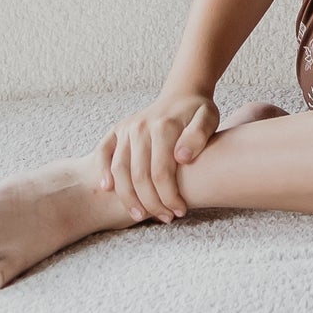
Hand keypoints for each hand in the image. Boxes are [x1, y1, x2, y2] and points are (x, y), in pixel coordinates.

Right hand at [100, 90, 217, 223]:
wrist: (182, 94)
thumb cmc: (198, 112)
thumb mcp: (209, 118)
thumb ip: (199, 136)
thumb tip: (181, 157)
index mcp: (164, 126)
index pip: (162, 172)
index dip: (169, 196)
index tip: (179, 211)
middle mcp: (140, 127)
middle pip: (139, 176)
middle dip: (151, 203)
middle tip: (165, 218)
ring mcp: (126, 129)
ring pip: (120, 170)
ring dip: (128, 197)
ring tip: (140, 215)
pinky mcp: (116, 131)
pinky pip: (103, 153)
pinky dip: (103, 171)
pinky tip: (108, 189)